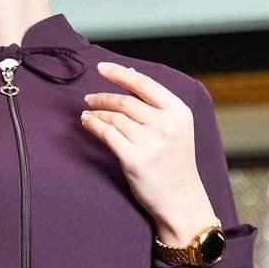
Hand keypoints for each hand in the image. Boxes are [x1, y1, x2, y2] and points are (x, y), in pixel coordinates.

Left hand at [80, 62, 212, 229]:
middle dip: (103, 97)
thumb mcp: (176, 128)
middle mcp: (167, 125)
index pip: (144, 84)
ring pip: (114, 117)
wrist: (181, 199)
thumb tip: (129, 74)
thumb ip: (155, 104)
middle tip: (89, 98)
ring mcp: (151, 143)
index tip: (101, 68)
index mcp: (179, 112)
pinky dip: (93, 125)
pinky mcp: (135, 160)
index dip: (120, 73)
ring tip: (87, 113)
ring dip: (96, 112)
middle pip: (125, 101)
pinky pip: (107, 134)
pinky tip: (87, 123)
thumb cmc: (174, 163)